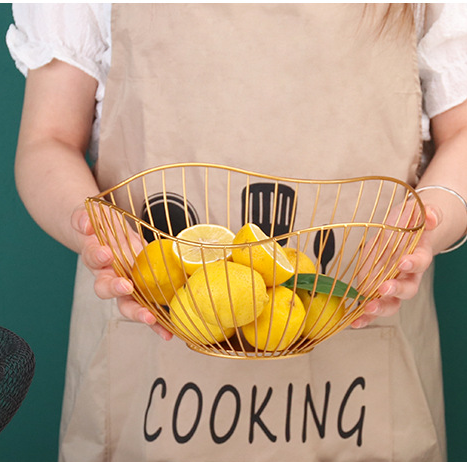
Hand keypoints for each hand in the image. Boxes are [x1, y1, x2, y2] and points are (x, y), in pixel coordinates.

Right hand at [71, 206, 172, 339]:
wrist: (107, 235)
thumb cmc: (101, 226)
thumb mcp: (92, 215)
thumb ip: (85, 218)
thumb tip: (86, 225)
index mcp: (96, 257)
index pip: (93, 258)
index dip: (98, 257)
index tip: (106, 254)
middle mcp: (108, 275)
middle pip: (106, 289)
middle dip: (116, 290)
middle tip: (125, 287)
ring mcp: (125, 286)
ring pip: (127, 304)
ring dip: (138, 312)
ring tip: (150, 319)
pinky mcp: (142, 291)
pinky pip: (148, 309)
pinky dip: (157, 322)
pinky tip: (168, 332)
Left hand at [351, 203, 439, 327]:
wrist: (401, 232)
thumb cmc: (407, 224)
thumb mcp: (415, 213)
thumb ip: (425, 213)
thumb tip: (430, 215)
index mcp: (417, 255)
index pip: (420, 261)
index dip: (413, 263)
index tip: (403, 261)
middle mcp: (407, 275)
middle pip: (407, 289)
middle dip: (396, 290)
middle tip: (384, 289)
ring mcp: (392, 285)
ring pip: (392, 303)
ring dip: (380, 308)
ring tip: (368, 309)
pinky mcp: (375, 290)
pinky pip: (372, 306)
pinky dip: (364, 317)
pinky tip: (354, 322)